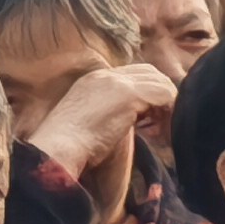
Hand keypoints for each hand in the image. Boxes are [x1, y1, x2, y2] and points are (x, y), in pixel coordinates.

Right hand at [35, 65, 178, 208]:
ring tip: (160, 130)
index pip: (132, 75)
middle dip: (160, 95)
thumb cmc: (66, 148)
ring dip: (166, 106)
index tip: (147, 122)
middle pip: (149, 72)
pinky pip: (164, 95)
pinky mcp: (128, 93)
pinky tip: (160, 133)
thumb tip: (131, 121)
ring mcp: (117, 81)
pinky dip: (168, 113)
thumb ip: (107, 113)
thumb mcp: (87, 122)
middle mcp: (105, 75)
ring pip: (160, 82)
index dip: (146, 94)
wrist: (56, 150)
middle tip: (159, 124)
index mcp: (92, 80)